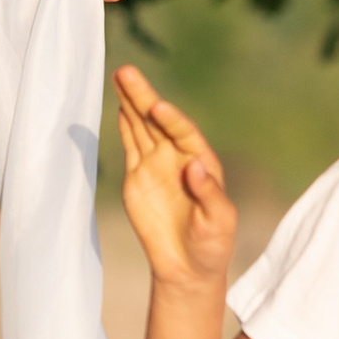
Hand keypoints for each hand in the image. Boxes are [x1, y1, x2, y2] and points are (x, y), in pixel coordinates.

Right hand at [116, 65, 236, 289]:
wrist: (187, 267)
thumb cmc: (212, 246)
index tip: (157, 105)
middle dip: (143, 96)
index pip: (184, 133)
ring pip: (141, 126)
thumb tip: (195, 167)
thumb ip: (210, 195)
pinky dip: (125, 125)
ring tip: (119, 75)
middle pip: (158, 121)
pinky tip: (120, 105)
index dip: (171, 119)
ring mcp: (157, 165)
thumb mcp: (219, 223)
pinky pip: (131, 144)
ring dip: (130, 102)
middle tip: (126, 71)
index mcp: (202, 163)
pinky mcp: (138, 176)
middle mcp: (179, 157)